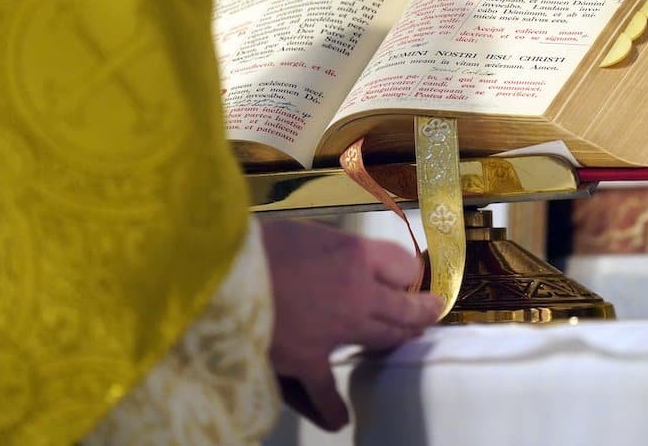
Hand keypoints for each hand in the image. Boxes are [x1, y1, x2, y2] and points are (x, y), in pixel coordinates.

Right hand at [258, 218, 442, 430]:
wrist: (217, 269)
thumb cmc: (255, 242)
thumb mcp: (303, 230)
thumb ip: (331, 249)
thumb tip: (340, 261)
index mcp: (354, 253)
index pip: (403, 265)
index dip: (409, 271)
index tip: (410, 274)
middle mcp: (357, 291)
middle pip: (403, 306)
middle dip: (420, 310)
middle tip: (430, 312)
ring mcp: (336, 330)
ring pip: (382, 340)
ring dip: (397, 341)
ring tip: (407, 341)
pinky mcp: (308, 361)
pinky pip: (328, 392)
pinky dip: (334, 407)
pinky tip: (340, 418)